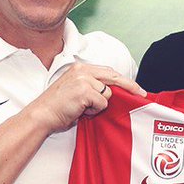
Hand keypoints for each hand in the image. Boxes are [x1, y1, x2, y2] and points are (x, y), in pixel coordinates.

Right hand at [28, 63, 145, 133]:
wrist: (42, 115)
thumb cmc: (58, 107)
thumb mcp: (76, 90)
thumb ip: (92, 87)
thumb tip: (112, 93)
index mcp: (80, 68)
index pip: (108, 71)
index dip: (123, 80)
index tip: (136, 88)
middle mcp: (82, 70)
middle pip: (114, 76)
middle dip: (130, 86)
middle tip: (141, 94)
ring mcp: (83, 79)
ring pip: (108, 94)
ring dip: (99, 105)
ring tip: (83, 108)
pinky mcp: (84, 91)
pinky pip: (102, 104)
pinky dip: (94, 111)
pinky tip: (81, 111)